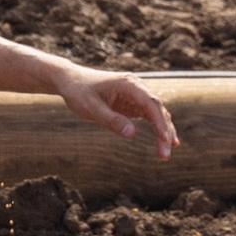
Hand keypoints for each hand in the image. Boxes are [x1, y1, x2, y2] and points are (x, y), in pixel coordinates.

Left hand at [54, 66, 178, 159]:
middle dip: (164, 131)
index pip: (151, 103)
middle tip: (165, 155)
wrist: (70, 81)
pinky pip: (150, 115)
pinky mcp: (133, 102)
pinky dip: (158, 127)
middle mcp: (137, 86)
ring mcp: (136, 94)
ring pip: (157, 113)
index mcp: (129, 84)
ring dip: (163, 132)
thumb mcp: (91, 108)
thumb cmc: (79, 92)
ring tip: (165, 154)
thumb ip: (111, 120)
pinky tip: (164, 141)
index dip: (160, 122)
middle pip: (158, 109)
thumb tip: (132, 134)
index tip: (164, 140)